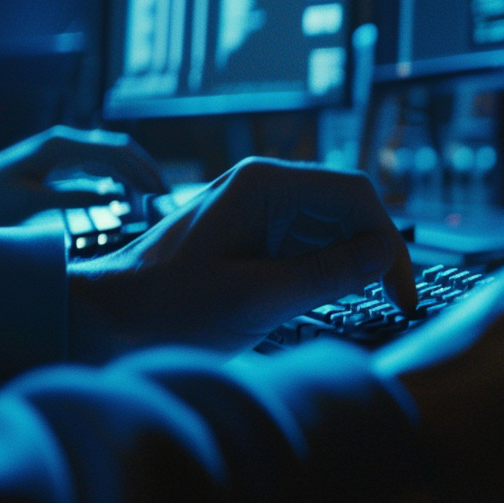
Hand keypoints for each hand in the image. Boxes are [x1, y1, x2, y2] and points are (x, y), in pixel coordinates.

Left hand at [0, 127, 166, 227]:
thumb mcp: (31, 202)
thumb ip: (74, 197)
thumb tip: (116, 197)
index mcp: (60, 145)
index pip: (115, 152)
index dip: (142, 170)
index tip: (159, 192)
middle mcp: (64, 140)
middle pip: (118, 148)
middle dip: (144, 168)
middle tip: (164, 193)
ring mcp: (61, 148)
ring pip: (110, 153)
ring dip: (133, 170)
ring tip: (152, 193)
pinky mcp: (58, 159)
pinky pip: (97, 161)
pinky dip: (117, 174)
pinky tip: (126, 190)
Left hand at [67, 158, 417, 363]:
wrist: (102, 319)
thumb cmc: (166, 308)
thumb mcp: (256, 298)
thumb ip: (327, 275)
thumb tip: (386, 255)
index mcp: (263, 184)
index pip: (354, 194)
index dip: (388, 241)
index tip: (401, 292)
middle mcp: (264, 184)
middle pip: (347, 207)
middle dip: (374, 252)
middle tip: (392, 303)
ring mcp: (257, 206)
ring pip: (332, 225)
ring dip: (351, 263)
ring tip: (359, 305)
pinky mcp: (252, 231)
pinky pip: (307, 242)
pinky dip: (326, 269)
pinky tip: (325, 299)